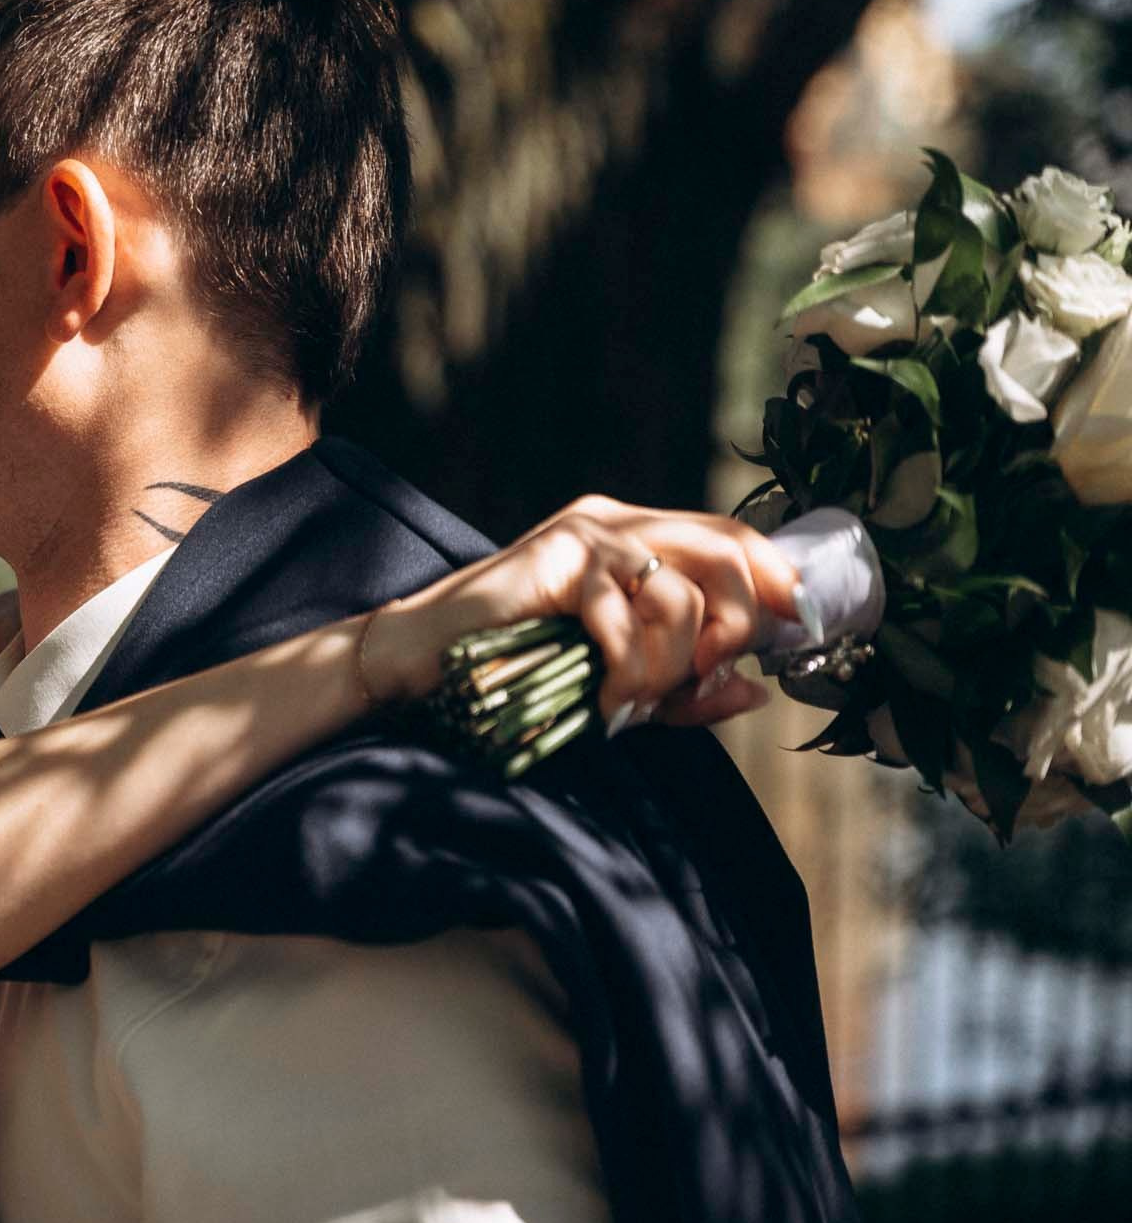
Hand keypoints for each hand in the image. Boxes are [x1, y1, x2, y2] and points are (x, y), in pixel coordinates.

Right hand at [363, 496, 804, 727]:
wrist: (426, 660)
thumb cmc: (518, 668)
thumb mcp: (621, 680)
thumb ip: (686, 686)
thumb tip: (755, 690)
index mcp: (636, 537)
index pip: (731, 536)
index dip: (776, 577)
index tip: (796, 629)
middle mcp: (615, 521)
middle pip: (723, 552)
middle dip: (732, 629)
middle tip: (701, 680)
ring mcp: (585, 533)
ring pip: (681, 594)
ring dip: (669, 665)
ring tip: (634, 699)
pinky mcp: (559, 557)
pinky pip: (626, 619)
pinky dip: (625, 673)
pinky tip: (604, 701)